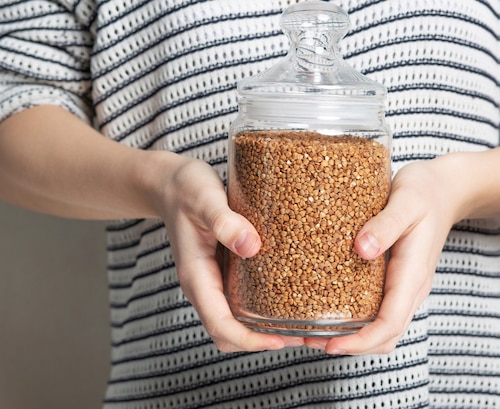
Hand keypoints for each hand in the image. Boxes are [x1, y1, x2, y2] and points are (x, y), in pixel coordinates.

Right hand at [156, 155, 304, 351]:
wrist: (170, 184)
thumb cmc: (184, 188)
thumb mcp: (204, 198)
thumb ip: (224, 221)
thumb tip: (251, 246)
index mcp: (196, 276)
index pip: (219, 324)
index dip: (249, 339)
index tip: (279, 341)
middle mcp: (204, 285)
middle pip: (228, 333)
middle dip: (260, 342)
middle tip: (300, 336)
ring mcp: (213, 281)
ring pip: (235, 320)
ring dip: (263, 330)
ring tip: (299, 324)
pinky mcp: (223, 272)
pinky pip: (240, 301)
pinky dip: (262, 310)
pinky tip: (288, 298)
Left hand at [304, 157, 462, 353]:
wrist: (445, 190)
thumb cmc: (425, 192)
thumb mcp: (406, 201)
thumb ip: (386, 224)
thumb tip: (362, 249)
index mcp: (413, 275)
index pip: (390, 324)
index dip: (361, 341)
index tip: (330, 345)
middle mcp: (411, 288)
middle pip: (385, 337)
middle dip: (350, 346)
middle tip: (309, 339)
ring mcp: (405, 287)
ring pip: (383, 328)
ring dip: (353, 337)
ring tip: (314, 330)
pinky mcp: (397, 280)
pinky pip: (379, 311)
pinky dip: (357, 321)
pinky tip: (331, 308)